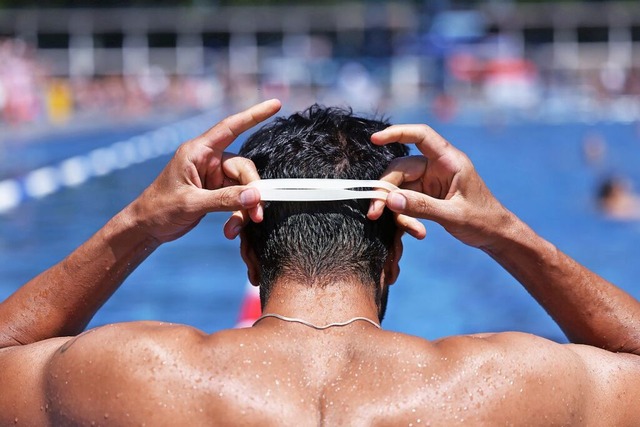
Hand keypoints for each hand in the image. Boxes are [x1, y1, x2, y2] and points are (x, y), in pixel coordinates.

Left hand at [129, 99, 281, 243]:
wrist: (146, 227)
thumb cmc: (160, 208)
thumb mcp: (192, 204)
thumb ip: (225, 199)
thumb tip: (256, 196)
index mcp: (198, 151)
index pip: (231, 127)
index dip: (254, 115)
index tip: (276, 104)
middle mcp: (208, 160)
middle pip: (243, 169)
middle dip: (252, 192)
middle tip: (257, 214)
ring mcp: (214, 177)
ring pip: (244, 187)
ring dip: (244, 209)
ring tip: (237, 228)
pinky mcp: (217, 192)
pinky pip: (237, 200)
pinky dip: (237, 215)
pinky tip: (230, 230)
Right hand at [368, 124, 512, 248]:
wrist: (495, 235)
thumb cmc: (483, 220)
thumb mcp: (452, 215)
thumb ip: (421, 206)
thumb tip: (389, 200)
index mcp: (448, 161)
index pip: (421, 135)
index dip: (397, 133)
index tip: (375, 139)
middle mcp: (436, 167)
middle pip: (400, 170)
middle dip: (386, 192)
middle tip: (375, 214)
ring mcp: (429, 182)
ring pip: (399, 189)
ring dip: (398, 211)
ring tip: (412, 231)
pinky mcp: (425, 197)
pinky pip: (405, 203)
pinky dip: (405, 218)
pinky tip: (417, 232)